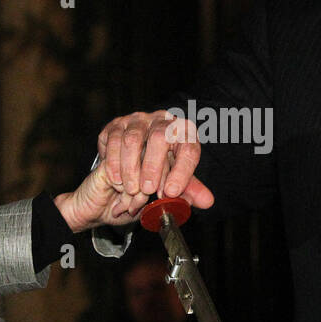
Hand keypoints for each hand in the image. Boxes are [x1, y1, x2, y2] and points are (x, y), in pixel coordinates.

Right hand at [55, 110, 214, 231]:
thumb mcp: (176, 177)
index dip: (182, 171)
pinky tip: (116, 179)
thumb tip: (207, 201)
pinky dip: (113, 161)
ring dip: (131, 167)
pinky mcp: (116, 124)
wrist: (134, 156)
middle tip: (148, 189)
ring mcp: (138, 120)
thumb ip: (190, 189)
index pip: (189, 147)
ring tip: (131, 189)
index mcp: (183, 133)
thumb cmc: (160, 167)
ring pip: (134, 138)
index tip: (172, 192)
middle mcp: (162, 121)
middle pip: (160, 136)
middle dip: (153, 166)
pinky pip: (113, 139)